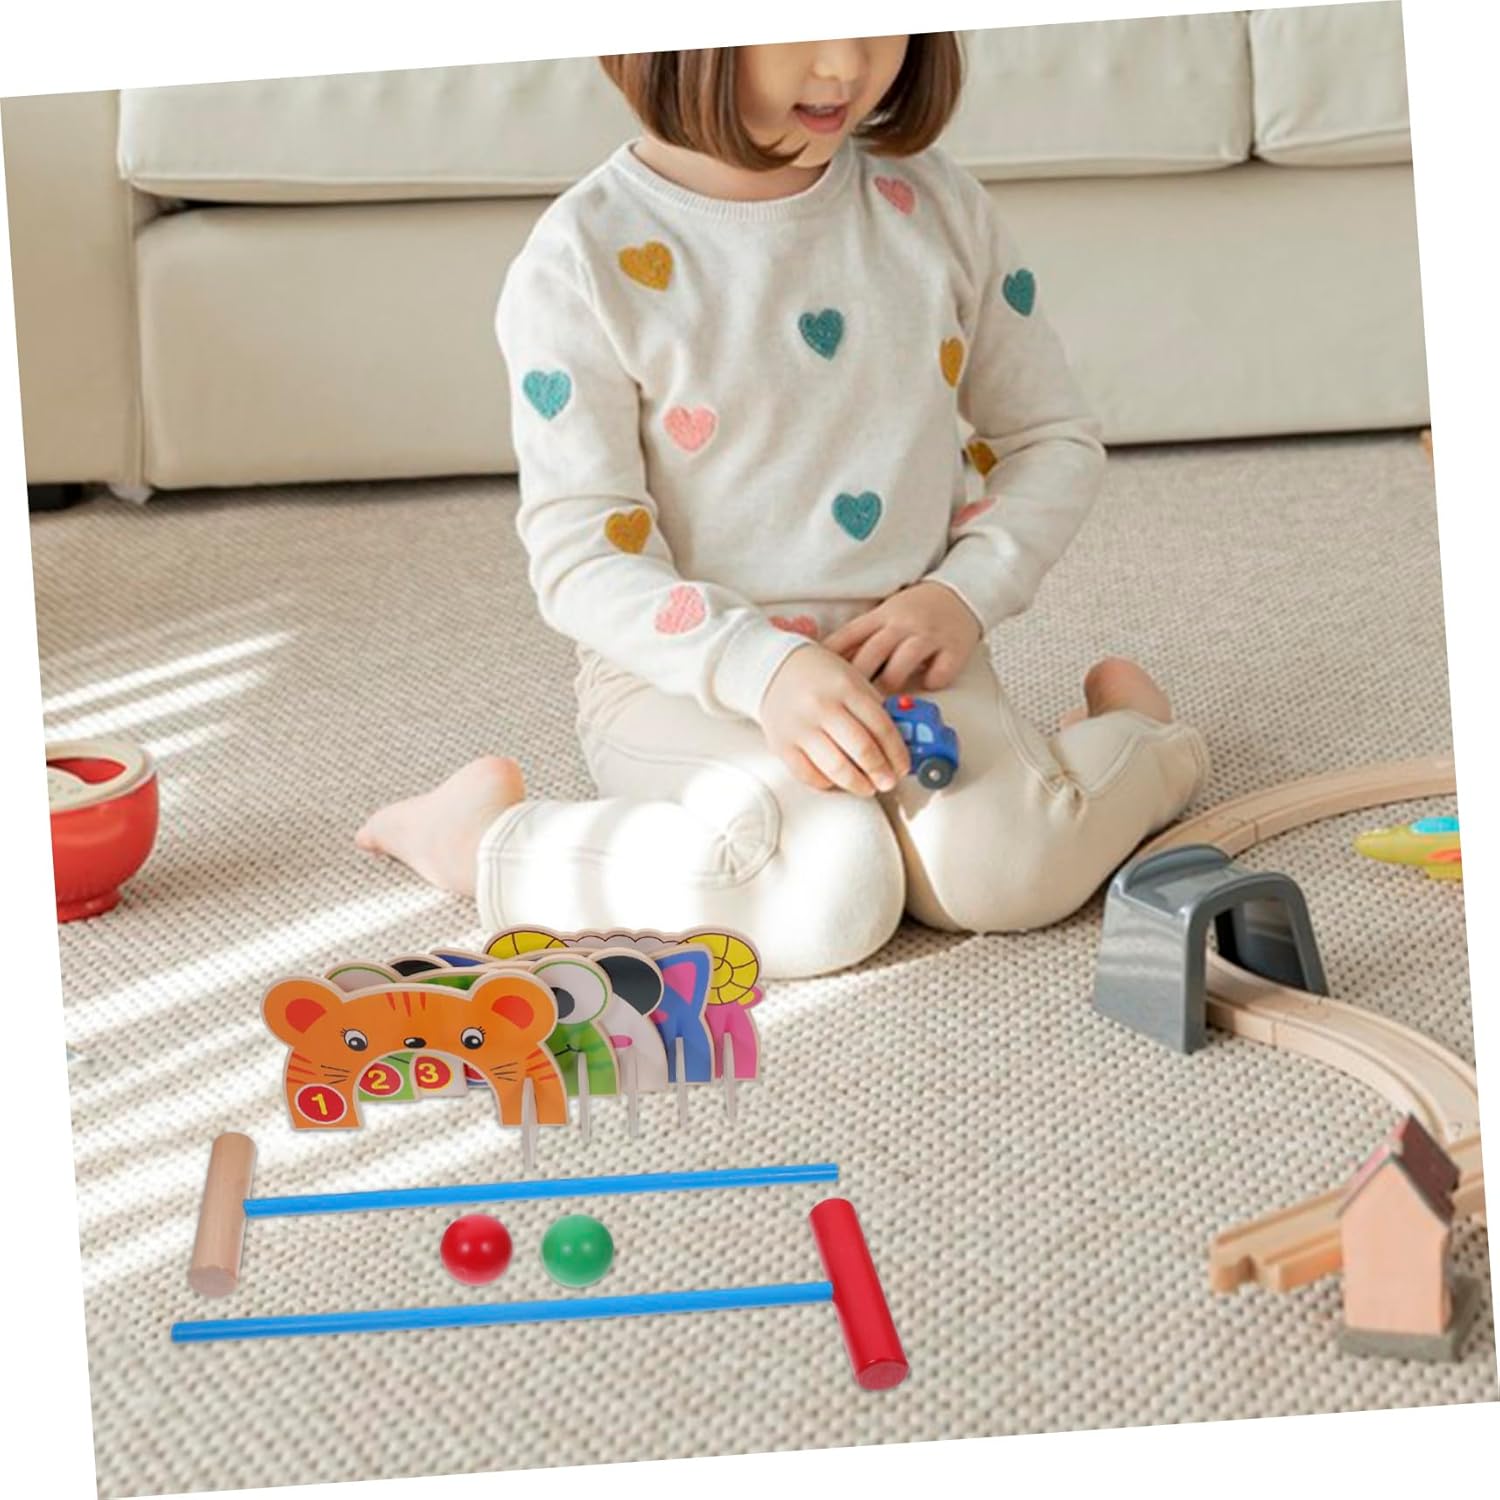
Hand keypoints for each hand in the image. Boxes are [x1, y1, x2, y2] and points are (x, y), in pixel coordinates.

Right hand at [758, 645, 910, 795]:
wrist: (775, 669)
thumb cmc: (820, 678)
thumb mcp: (853, 682)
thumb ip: (875, 711)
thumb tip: (897, 748)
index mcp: (846, 688)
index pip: (881, 727)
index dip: (897, 753)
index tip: (903, 767)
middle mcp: (822, 707)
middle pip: (862, 749)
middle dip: (881, 773)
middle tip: (888, 782)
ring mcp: (800, 728)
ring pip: (836, 768)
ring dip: (858, 784)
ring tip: (867, 787)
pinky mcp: (782, 745)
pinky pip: (809, 775)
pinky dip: (827, 783)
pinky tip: (838, 781)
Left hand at [822, 581, 981, 693]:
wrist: (960, 594)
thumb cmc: (915, 611)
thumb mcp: (884, 615)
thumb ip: (861, 637)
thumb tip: (825, 663)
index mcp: (881, 615)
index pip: (849, 635)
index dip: (830, 658)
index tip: (816, 678)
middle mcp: (903, 624)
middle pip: (872, 652)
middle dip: (856, 679)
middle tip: (844, 703)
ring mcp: (929, 636)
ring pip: (902, 664)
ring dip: (889, 684)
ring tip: (880, 704)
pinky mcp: (954, 649)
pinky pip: (939, 672)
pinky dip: (931, 682)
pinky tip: (925, 686)